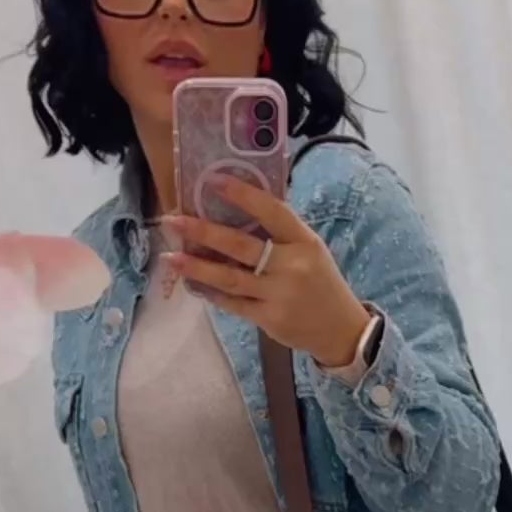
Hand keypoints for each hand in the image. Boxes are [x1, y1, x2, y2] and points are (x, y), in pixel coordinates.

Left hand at [163, 176, 372, 368]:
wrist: (341, 330)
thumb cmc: (320, 282)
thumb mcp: (309, 249)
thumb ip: (279, 233)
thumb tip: (236, 209)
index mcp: (303, 241)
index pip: (271, 211)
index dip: (241, 194)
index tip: (211, 181)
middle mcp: (292, 266)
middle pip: (241, 246)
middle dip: (203, 231)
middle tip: (173, 220)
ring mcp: (279, 295)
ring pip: (230, 279)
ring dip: (197, 267)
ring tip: (171, 258)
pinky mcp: (269, 319)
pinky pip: (234, 304)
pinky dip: (211, 293)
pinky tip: (193, 284)